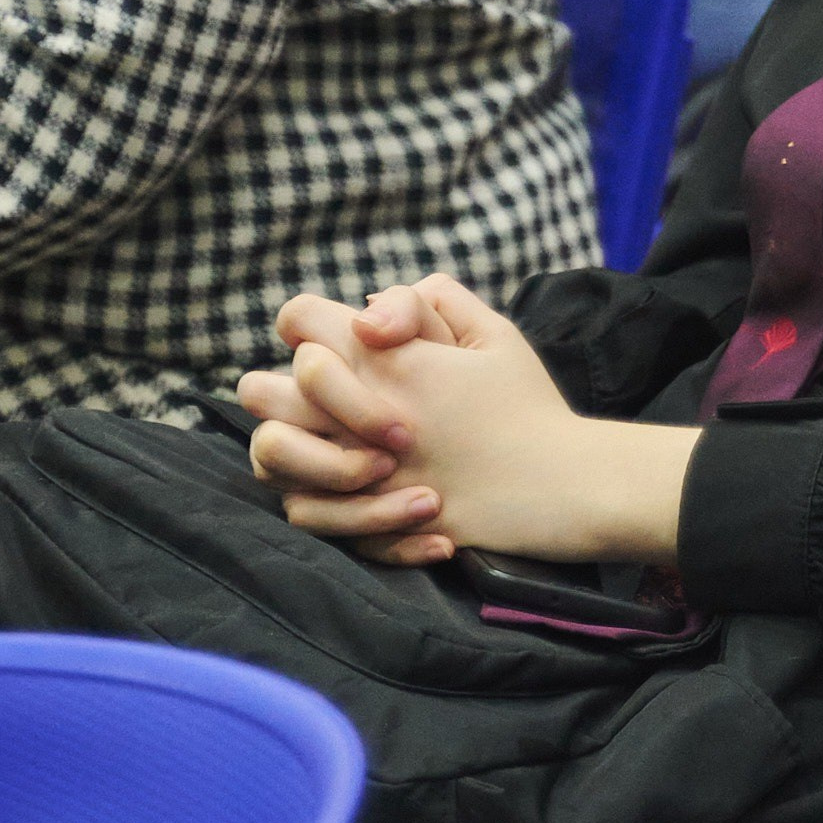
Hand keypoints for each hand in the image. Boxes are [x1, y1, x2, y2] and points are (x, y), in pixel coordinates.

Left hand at [250, 275, 699, 566]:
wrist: (561, 486)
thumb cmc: (528, 407)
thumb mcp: (494, 332)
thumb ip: (435, 300)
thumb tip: (378, 304)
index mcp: (387, 358)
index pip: (299, 318)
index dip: (308, 321)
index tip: (339, 339)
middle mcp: (358, 412)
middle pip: (261, 388)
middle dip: (280, 385)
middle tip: (316, 396)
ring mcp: (355, 472)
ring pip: (268, 453)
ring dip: (290, 445)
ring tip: (325, 446)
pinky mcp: (365, 521)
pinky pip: (302, 512)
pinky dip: (319, 503)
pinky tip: (356, 492)